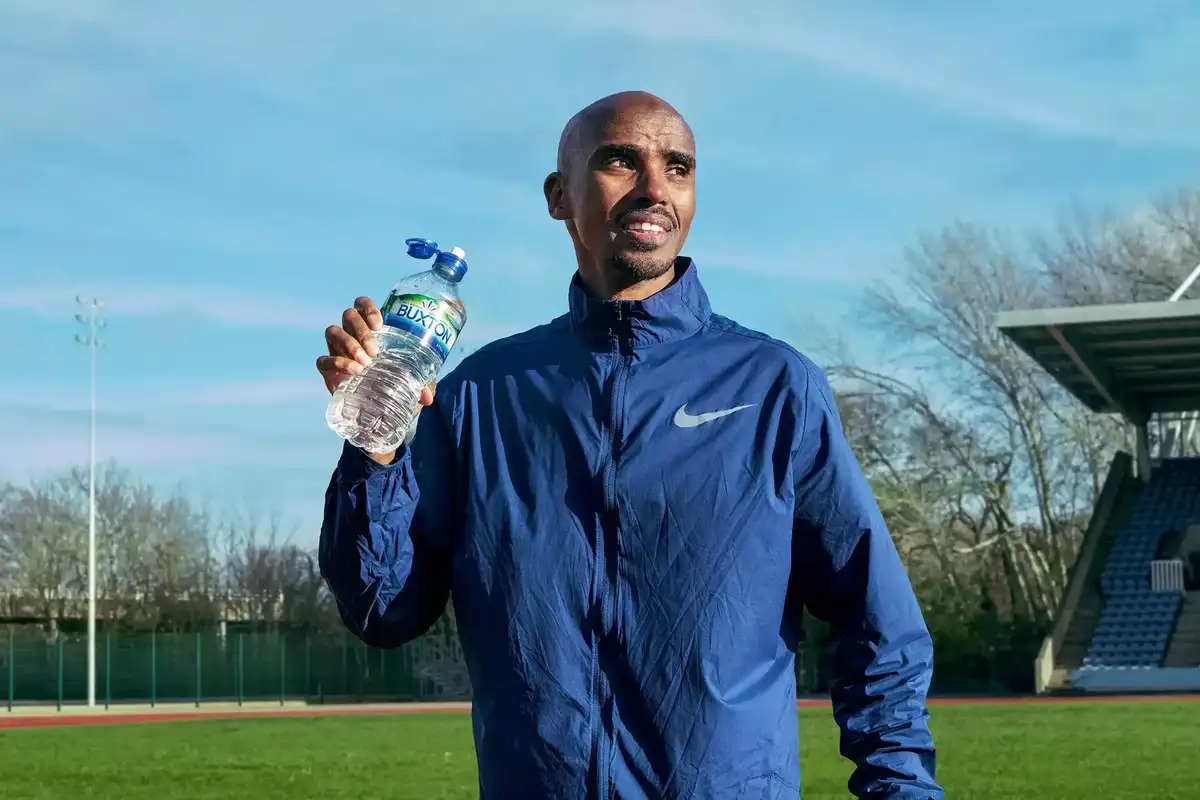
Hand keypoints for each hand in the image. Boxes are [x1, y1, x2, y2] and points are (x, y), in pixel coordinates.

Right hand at [317, 296, 435, 462]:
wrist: (376, 411)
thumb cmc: (395, 386)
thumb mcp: (412, 382)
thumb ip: (422, 383)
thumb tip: (428, 396)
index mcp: (371, 330)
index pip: (361, 304)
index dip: (368, 308)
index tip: (379, 325)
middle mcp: (351, 334)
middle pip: (348, 315)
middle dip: (361, 331)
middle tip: (374, 352)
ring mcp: (337, 350)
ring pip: (333, 331)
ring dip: (349, 344)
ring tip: (364, 364)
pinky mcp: (328, 369)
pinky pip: (323, 359)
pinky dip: (337, 363)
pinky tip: (353, 372)